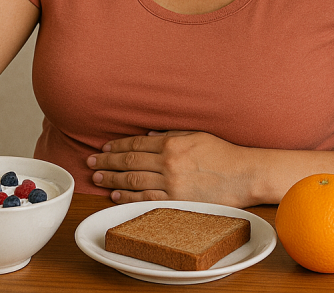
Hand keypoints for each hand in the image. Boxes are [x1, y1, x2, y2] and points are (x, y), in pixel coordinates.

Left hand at [87, 131, 253, 206]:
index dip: (116, 146)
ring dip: (112, 178)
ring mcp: (171, 183)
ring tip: (97, 178)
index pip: (136, 144)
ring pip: (133, 180)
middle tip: (90, 162)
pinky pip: (147, 198)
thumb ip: (170, 134)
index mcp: (171, 143)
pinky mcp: (177, 200)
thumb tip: (146, 135)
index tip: (103, 148)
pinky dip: (129, 196)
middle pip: (129, 162)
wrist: (243, 175)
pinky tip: (116, 194)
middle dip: (107, 161)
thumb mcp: (196, 135)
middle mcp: (168, 162)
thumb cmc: (222, 153)